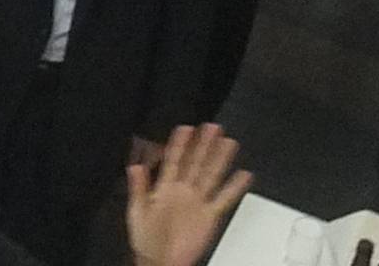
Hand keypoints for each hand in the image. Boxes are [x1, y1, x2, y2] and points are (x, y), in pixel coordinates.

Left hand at [124, 123, 251, 265]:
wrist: (161, 261)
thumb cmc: (147, 239)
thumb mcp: (137, 211)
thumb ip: (139, 188)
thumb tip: (134, 166)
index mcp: (164, 188)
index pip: (173, 160)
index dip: (179, 144)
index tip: (186, 128)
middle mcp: (183, 192)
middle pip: (196, 163)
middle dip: (203, 144)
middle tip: (212, 127)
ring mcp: (197, 202)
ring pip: (211, 176)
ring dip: (219, 159)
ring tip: (228, 142)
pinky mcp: (209, 216)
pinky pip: (224, 199)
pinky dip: (234, 187)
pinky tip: (243, 175)